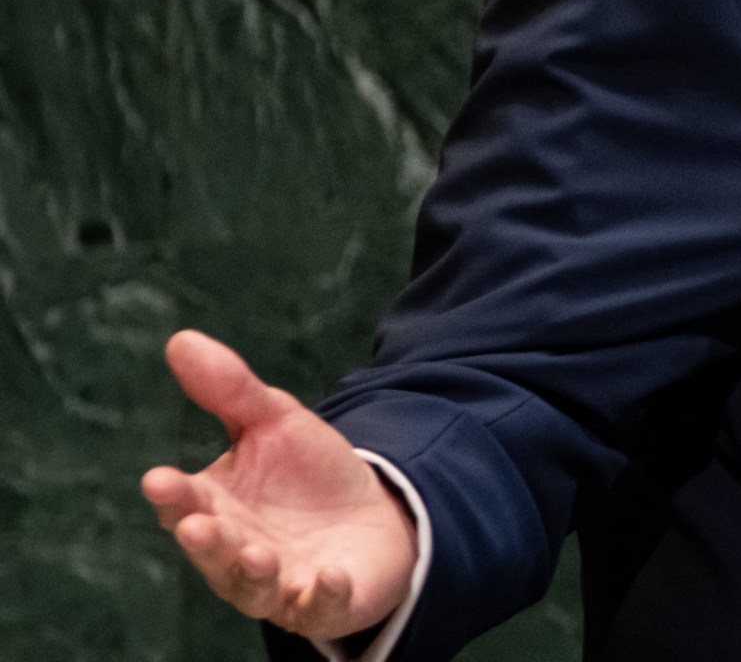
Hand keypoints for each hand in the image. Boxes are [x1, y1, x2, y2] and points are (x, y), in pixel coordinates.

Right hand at [140, 331, 417, 642]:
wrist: (374, 515)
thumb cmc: (308, 473)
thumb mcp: (276, 421)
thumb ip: (230, 389)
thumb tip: (179, 339)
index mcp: (217, 507)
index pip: (184, 503)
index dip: (172, 495)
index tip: (159, 479)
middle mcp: (236, 552)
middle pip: (213, 550)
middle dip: (204, 539)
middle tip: (197, 523)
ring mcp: (277, 583)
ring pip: (253, 586)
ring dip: (252, 572)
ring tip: (257, 553)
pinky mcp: (321, 603)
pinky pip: (317, 606)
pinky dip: (320, 594)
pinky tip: (327, 576)